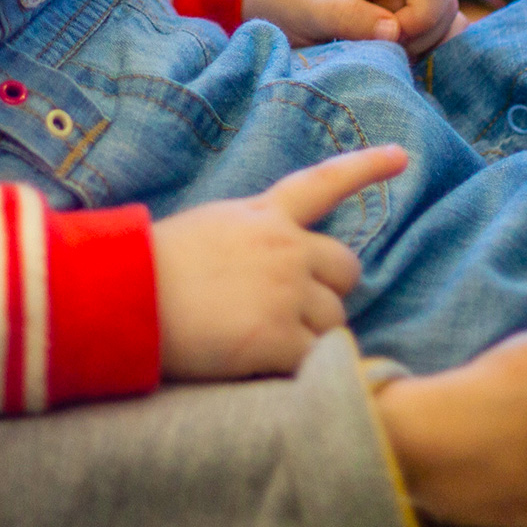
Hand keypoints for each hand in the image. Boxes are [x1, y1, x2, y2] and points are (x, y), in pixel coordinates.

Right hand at [151, 145, 407, 379]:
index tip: (402, 156)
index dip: (367, 167)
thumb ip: (252, 234)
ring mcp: (285, 293)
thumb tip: (279, 257)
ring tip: (263, 342)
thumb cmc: (152, 266)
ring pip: (335, 321)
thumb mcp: (209, 227)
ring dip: (312, 336)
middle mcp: (285, 247)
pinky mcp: (277, 339)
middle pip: (347, 269)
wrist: (124, 297)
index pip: (325, 182)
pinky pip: (316, 360)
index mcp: (265, 214)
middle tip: (292, 311)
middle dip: (329, 292)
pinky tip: (267, 368)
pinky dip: (300, 370)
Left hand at [244, 0, 456, 57]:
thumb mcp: (301, 5)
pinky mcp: (405, 34)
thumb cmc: (281, 1)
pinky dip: (431, 52)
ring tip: (387, 55)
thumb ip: (341, 14)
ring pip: (443, 13)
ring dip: (427, 37)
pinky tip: (406, 64)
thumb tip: (393, 31)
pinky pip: (437, 38)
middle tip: (395, 40)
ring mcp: (401, 3)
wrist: (270, 28)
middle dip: (426, 12)